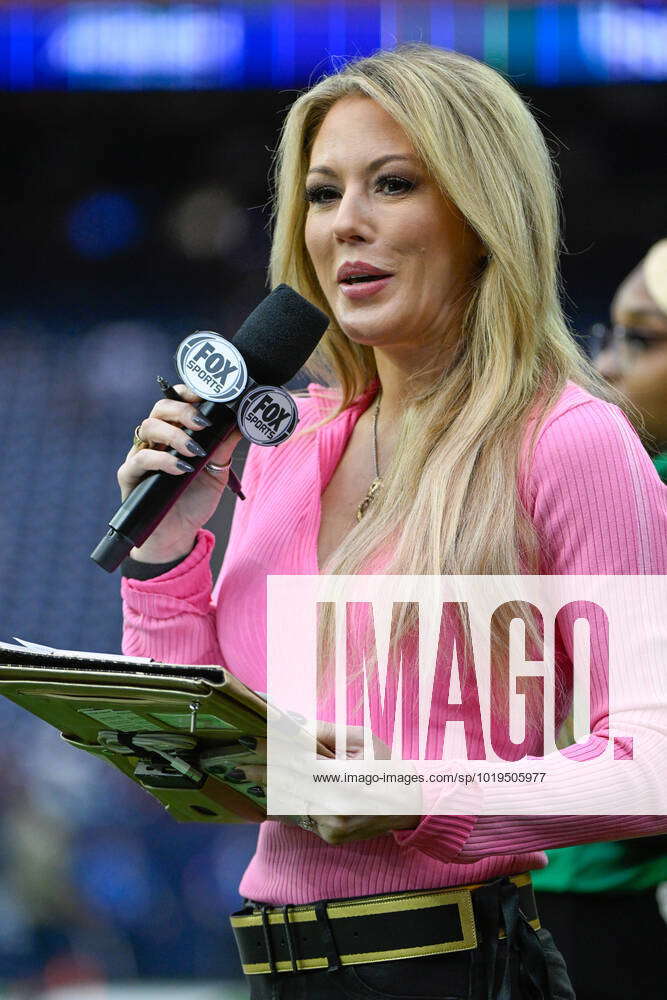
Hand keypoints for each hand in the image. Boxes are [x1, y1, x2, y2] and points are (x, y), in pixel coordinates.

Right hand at [117, 384, 242, 561]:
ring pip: (147, 427)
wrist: (178, 534)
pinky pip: (140, 458)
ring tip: (195, 451)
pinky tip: (181, 468)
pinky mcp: (130, 476)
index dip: (187, 394)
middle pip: (159, 409)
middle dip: (183, 411)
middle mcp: (155, 440)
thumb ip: (225, 447)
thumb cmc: (194, 500)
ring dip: (175, 435)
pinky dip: (162, 460)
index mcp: (174, 433)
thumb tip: (242, 422)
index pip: (174, 402)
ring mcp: (140, 455)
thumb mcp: (217, 472)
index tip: (206, 398)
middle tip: (203, 424)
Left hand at [211, 731, 420, 843]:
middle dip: (261, 771)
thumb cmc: (385, 766)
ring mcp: (333, 826)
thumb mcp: (362, 740)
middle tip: (235, 760)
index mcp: (347, 779)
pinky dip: (283, 804)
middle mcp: (337, 807)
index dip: (273, 753)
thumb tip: (292, 726)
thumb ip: (326, 733)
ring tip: (245, 772)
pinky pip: (301, 817)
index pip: (299, 763)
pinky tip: (266, 792)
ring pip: (290, 803)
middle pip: (289, 785)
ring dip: (267, 788)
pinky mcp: (331, 837)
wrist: (409, 805)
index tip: (249, 743)